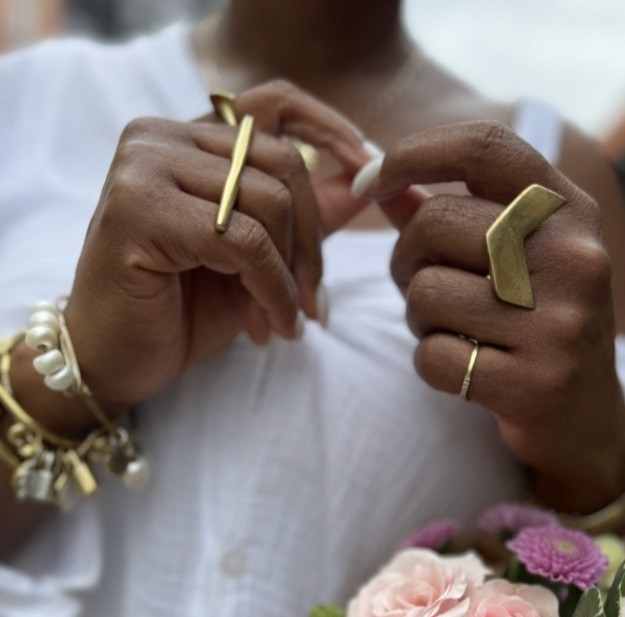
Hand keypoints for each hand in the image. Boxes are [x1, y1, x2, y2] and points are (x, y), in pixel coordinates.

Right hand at [63, 80, 368, 410]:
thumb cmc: (181, 311)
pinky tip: (270, 328)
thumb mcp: (258, 259)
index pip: (274, 106)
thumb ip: (302, 215)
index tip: (370, 175)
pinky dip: (272, 291)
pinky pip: (243, 241)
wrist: (113, 362)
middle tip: (315, 303)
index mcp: (186, 137)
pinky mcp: (137, 210)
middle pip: (282, 161)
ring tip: (284, 322)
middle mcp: (159, 137)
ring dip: (291, 277)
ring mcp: (143, 167)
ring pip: (267, 201)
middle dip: (312, 242)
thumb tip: (366, 178)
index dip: (330, 131)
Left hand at [361, 121, 624, 512]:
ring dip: (419, 319)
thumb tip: (378, 180)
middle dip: (405, 258)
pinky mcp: (534, 384)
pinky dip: (430, 365)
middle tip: (421, 289)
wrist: (586, 419)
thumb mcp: (515, 260)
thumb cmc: (537, 325)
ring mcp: (559, 322)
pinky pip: (433, 357)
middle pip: (436, 223)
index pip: (484, 147)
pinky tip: (463, 372)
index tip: (370, 181)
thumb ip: (450, 216)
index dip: (413, 153)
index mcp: (570, 212)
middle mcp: (574, 257)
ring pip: (425, 292)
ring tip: (455, 333)